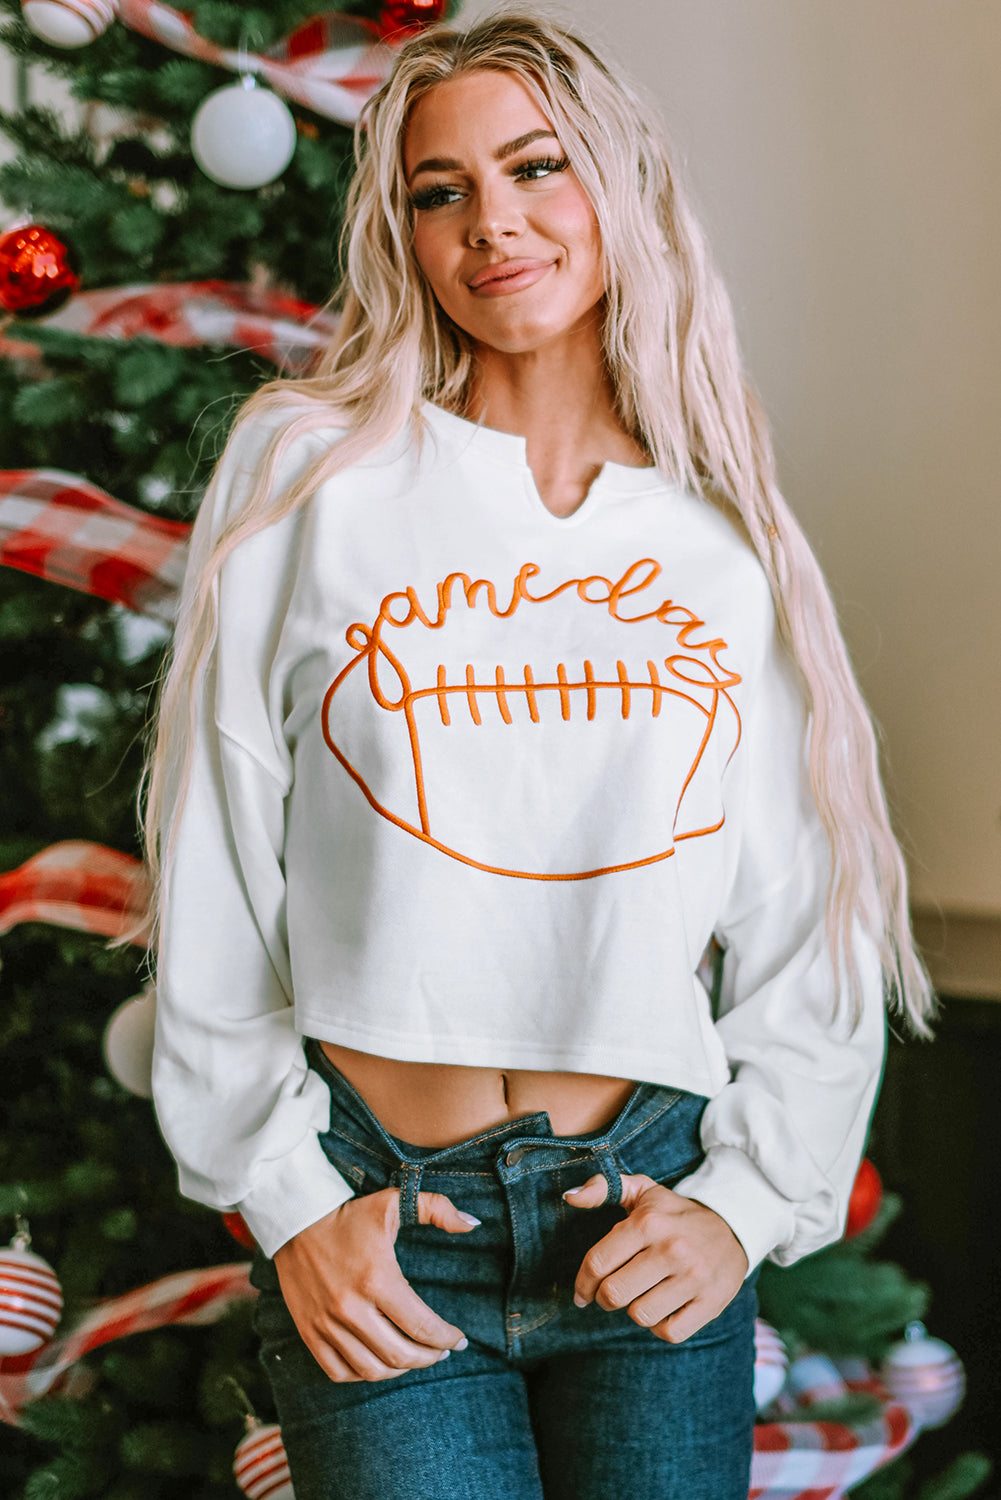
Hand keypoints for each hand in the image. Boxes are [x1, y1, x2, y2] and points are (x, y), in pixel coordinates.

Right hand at [272, 1186, 477, 1382]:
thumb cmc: (349, 1213)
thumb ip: (437, 1208)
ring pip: (372, 1369)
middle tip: (442, 1351)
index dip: (447, 1338)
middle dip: (429, 1357)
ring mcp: (326, 1324)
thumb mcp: (393, 1202)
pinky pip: (339, 1372)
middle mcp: (351, 1307)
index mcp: (377, 1278)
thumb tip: (473, 1223)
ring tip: (415, 1357)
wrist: (294, 1219)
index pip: (422, 1326)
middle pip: (400, 1354)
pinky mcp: (309, 1333)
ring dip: (400, 1369)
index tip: (460, 1341)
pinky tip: (380, 1362)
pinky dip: (363, 1375)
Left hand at [565, 1172, 748, 1342]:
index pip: (598, 1262)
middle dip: (605, 1298)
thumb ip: (604, 1188)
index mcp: (648, 1222)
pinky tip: (663, 1309)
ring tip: (641, 1297)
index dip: (583, 1283)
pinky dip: (660, 1326)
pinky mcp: (711, 1302)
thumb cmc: (676, 1214)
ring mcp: (694, 1277)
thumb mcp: (643, 1192)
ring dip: (634, 1310)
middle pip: (614, 1294)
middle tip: (610, 1294)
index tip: (582, 1292)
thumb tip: (569, 1197)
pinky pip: (670, 1332)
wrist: (734, 1227)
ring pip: (640, 1315)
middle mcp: (671, 1249)